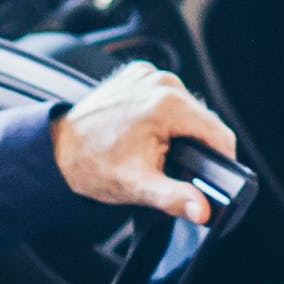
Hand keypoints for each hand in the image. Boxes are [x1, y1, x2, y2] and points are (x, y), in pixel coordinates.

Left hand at [51, 62, 242, 221]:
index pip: (218, 134)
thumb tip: (202, 210)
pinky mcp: (139, 73)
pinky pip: (167, 96)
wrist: (60, 149)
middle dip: (197, 146)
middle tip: (172, 165)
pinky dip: (163, 114)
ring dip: (181, 129)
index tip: (213, 176)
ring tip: (158, 149)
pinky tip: (145, 130)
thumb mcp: (138, 186)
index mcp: (168, 104)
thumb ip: (175, 197)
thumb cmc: (93, 165)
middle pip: (203, 120)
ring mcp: (149, 74)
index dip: (223, 160)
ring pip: (187, 107)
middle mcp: (161, 82)